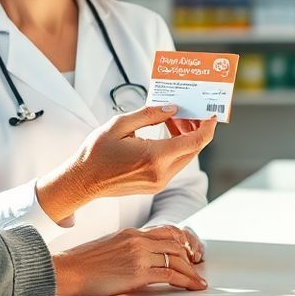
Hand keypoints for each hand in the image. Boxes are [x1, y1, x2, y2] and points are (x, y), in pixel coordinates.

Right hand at [37, 107, 216, 221]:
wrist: (82, 181)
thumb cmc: (96, 153)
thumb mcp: (120, 125)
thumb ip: (150, 114)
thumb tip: (172, 108)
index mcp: (154, 157)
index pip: (194, 142)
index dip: (208, 127)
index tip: (212, 114)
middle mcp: (161, 174)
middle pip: (193, 150)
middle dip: (196, 128)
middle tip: (188, 111)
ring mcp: (159, 183)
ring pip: (184, 157)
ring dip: (185, 138)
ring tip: (174, 119)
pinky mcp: (155, 186)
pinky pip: (174, 164)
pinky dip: (175, 148)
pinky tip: (165, 133)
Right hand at [52, 224, 207, 295]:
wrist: (67, 271)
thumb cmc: (81, 264)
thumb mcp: (107, 248)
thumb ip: (125, 248)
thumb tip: (136, 259)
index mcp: (130, 233)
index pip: (165, 231)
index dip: (181, 241)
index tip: (188, 253)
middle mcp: (137, 239)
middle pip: (175, 243)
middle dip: (190, 256)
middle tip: (197, 268)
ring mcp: (138, 254)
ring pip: (176, 258)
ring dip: (191, 271)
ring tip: (199, 281)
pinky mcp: (138, 272)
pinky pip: (170, 274)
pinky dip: (186, 281)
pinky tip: (192, 287)